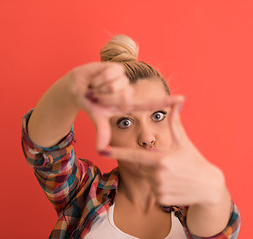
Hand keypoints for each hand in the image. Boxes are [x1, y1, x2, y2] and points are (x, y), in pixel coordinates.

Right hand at [67, 62, 183, 149]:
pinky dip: (98, 79)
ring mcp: (123, 78)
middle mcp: (127, 91)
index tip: (182, 98)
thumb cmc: (89, 103)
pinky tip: (95, 79)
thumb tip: (101, 150)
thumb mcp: (97, 118)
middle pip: (124, 96)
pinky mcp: (116, 67)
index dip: (165, 101)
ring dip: (100, 88)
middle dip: (105, 98)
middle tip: (96, 97)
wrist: (76, 88)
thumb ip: (102, 131)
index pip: (148, 103)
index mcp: (126, 104)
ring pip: (115, 86)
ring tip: (95, 87)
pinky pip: (109, 74)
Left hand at [98, 100, 225, 206]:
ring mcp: (159, 189)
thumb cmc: (195, 161)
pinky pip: (154, 191)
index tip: (101, 150)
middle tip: (171, 166)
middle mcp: (157, 175)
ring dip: (157, 177)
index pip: (133, 155)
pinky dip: (161, 188)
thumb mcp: (184, 142)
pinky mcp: (162, 200)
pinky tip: (175, 187)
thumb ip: (175, 123)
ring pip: (149, 179)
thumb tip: (177, 101)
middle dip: (153, 165)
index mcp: (160, 159)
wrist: (209, 187)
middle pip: (144, 167)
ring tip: (175, 176)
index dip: (116, 153)